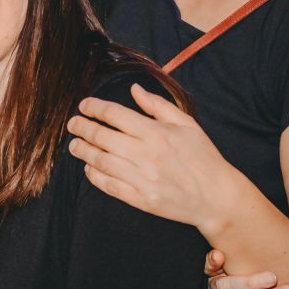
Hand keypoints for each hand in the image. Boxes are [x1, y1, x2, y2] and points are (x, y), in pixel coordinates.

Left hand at [66, 84, 236, 232]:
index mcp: (156, 133)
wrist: (216, 196)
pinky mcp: (140, 199)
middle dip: (82, 128)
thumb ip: (157, 105)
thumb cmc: (203, 157)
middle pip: (102, 137)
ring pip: (100, 162)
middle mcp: (145, 155)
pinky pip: (108, 186)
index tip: (84, 106)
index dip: (95, 108)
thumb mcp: (186, 124)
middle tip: (72, 124)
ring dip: (83, 151)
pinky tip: (89, 168)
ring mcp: (141, 178)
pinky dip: (94, 176)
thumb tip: (135, 89)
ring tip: (74, 145)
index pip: (115, 115)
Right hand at [205, 248, 288, 288]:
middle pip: (226, 288)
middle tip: (274, 277)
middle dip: (252, 283)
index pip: (210, 268)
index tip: (220, 256)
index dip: (212, 263)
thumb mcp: (253, 269)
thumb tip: (231, 244)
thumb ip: (248, 256)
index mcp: (215, 276)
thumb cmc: (261, 286)